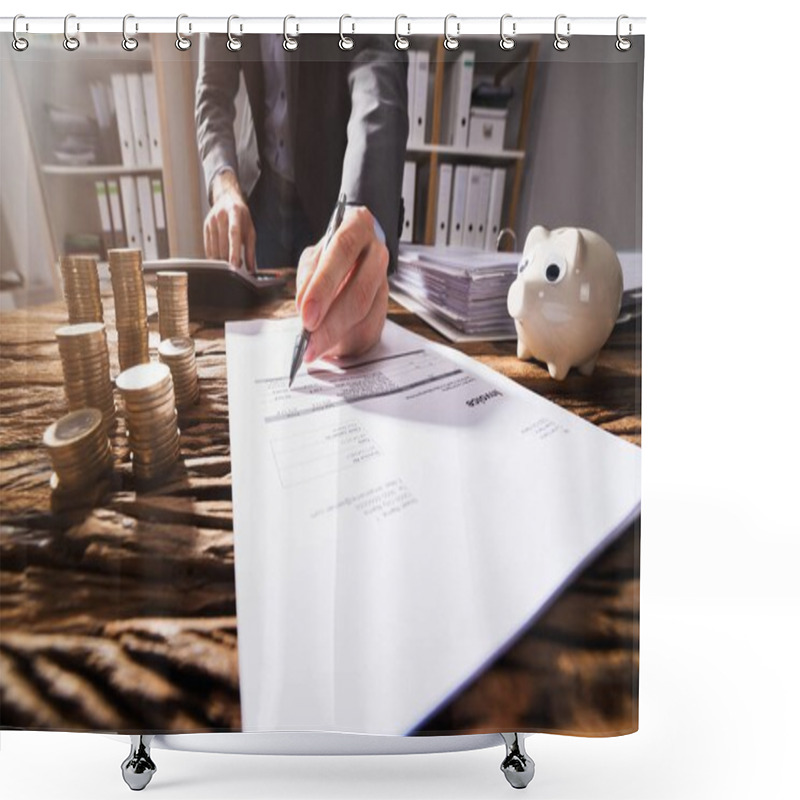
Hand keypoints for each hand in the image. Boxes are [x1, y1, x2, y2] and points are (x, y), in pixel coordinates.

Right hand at [203, 170, 255, 270]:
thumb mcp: (250, 230)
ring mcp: (211, 221)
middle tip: (237, 266)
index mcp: (235, 213)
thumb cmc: (241, 217)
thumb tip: (251, 269)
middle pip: (222, 245)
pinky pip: (208, 248)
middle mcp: (221, 216)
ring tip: (231, 260)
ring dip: (222, 260)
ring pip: (214, 249)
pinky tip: (222, 257)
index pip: (233, 234)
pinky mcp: (205, 227)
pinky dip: (215, 257)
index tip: (235, 264)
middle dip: (229, 260)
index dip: (234, 250)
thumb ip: (251, 250)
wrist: (226, 200)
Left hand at [295, 206, 388, 362]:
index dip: (324, 285)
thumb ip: (309, 276)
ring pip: (365, 315)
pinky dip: (345, 342)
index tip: (307, 313)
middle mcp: (377, 253)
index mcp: (358, 227)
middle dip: (330, 321)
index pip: (343, 251)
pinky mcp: (385, 307)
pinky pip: (369, 330)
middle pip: (359, 291)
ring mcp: (385, 282)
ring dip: (336, 336)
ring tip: (313, 348)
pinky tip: (328, 347)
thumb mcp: (313, 256)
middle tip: (309, 340)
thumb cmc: (331, 256)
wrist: (355, 258)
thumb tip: (305, 305)